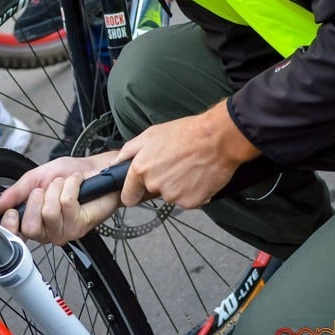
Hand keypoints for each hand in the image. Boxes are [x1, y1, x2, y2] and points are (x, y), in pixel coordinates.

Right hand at [0, 151, 119, 244]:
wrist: (96, 170)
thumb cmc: (70, 174)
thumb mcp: (37, 177)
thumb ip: (16, 192)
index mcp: (33, 220)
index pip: (14, 236)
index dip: (10, 226)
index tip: (12, 212)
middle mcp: (47, 231)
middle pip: (31, 227)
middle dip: (37, 199)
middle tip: (46, 189)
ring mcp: (63, 232)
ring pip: (49, 213)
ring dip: (56, 189)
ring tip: (63, 184)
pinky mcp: (80, 227)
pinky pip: (67, 205)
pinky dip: (71, 186)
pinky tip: (76, 184)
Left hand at [115, 101, 261, 209]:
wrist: (218, 138)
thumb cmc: (187, 133)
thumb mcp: (152, 133)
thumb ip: (130, 150)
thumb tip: (116, 162)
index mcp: (141, 168)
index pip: (128, 196)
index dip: (134, 192)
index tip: (139, 189)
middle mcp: (155, 184)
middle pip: (153, 192)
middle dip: (161, 181)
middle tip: (175, 164)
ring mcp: (173, 195)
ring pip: (172, 196)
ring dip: (179, 186)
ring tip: (189, 167)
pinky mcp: (191, 202)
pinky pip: (188, 200)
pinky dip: (193, 191)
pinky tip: (198, 175)